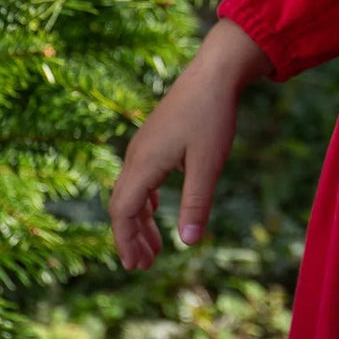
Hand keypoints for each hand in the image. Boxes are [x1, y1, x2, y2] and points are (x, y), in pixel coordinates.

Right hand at [109, 19, 271, 269]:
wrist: (216, 71)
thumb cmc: (212, 115)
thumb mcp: (208, 164)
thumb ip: (196, 204)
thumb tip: (188, 244)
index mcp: (144, 163)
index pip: (123, 212)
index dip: (126, 241)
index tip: (135, 266)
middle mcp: (137, 154)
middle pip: (123, 204)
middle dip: (131, 236)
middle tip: (144, 265)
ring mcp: (145, 143)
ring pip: (132, 190)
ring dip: (141, 220)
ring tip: (155, 246)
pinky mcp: (156, 136)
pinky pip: (141, 175)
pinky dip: (146, 199)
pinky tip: (158, 208)